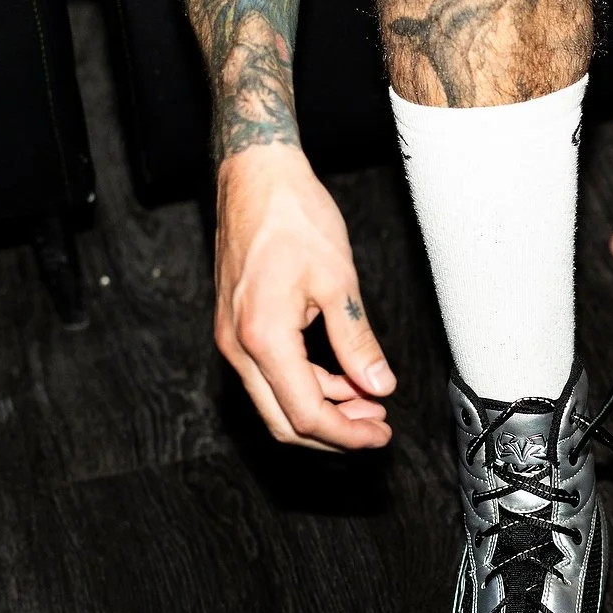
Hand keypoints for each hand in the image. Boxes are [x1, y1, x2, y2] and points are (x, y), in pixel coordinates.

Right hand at [214, 145, 395, 450]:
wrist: (255, 178)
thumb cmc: (293, 217)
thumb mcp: (338, 282)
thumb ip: (357, 342)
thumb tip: (379, 385)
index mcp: (263, 337)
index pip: (306, 414)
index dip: (347, 434)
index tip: (379, 434)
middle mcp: (238, 346)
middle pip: (284, 423)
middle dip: (334, 432)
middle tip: (376, 427)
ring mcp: (232, 338)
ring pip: (275, 403)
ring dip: (322, 410)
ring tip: (368, 401)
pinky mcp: (236, 328)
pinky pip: (270, 376)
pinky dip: (307, 386)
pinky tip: (342, 377)